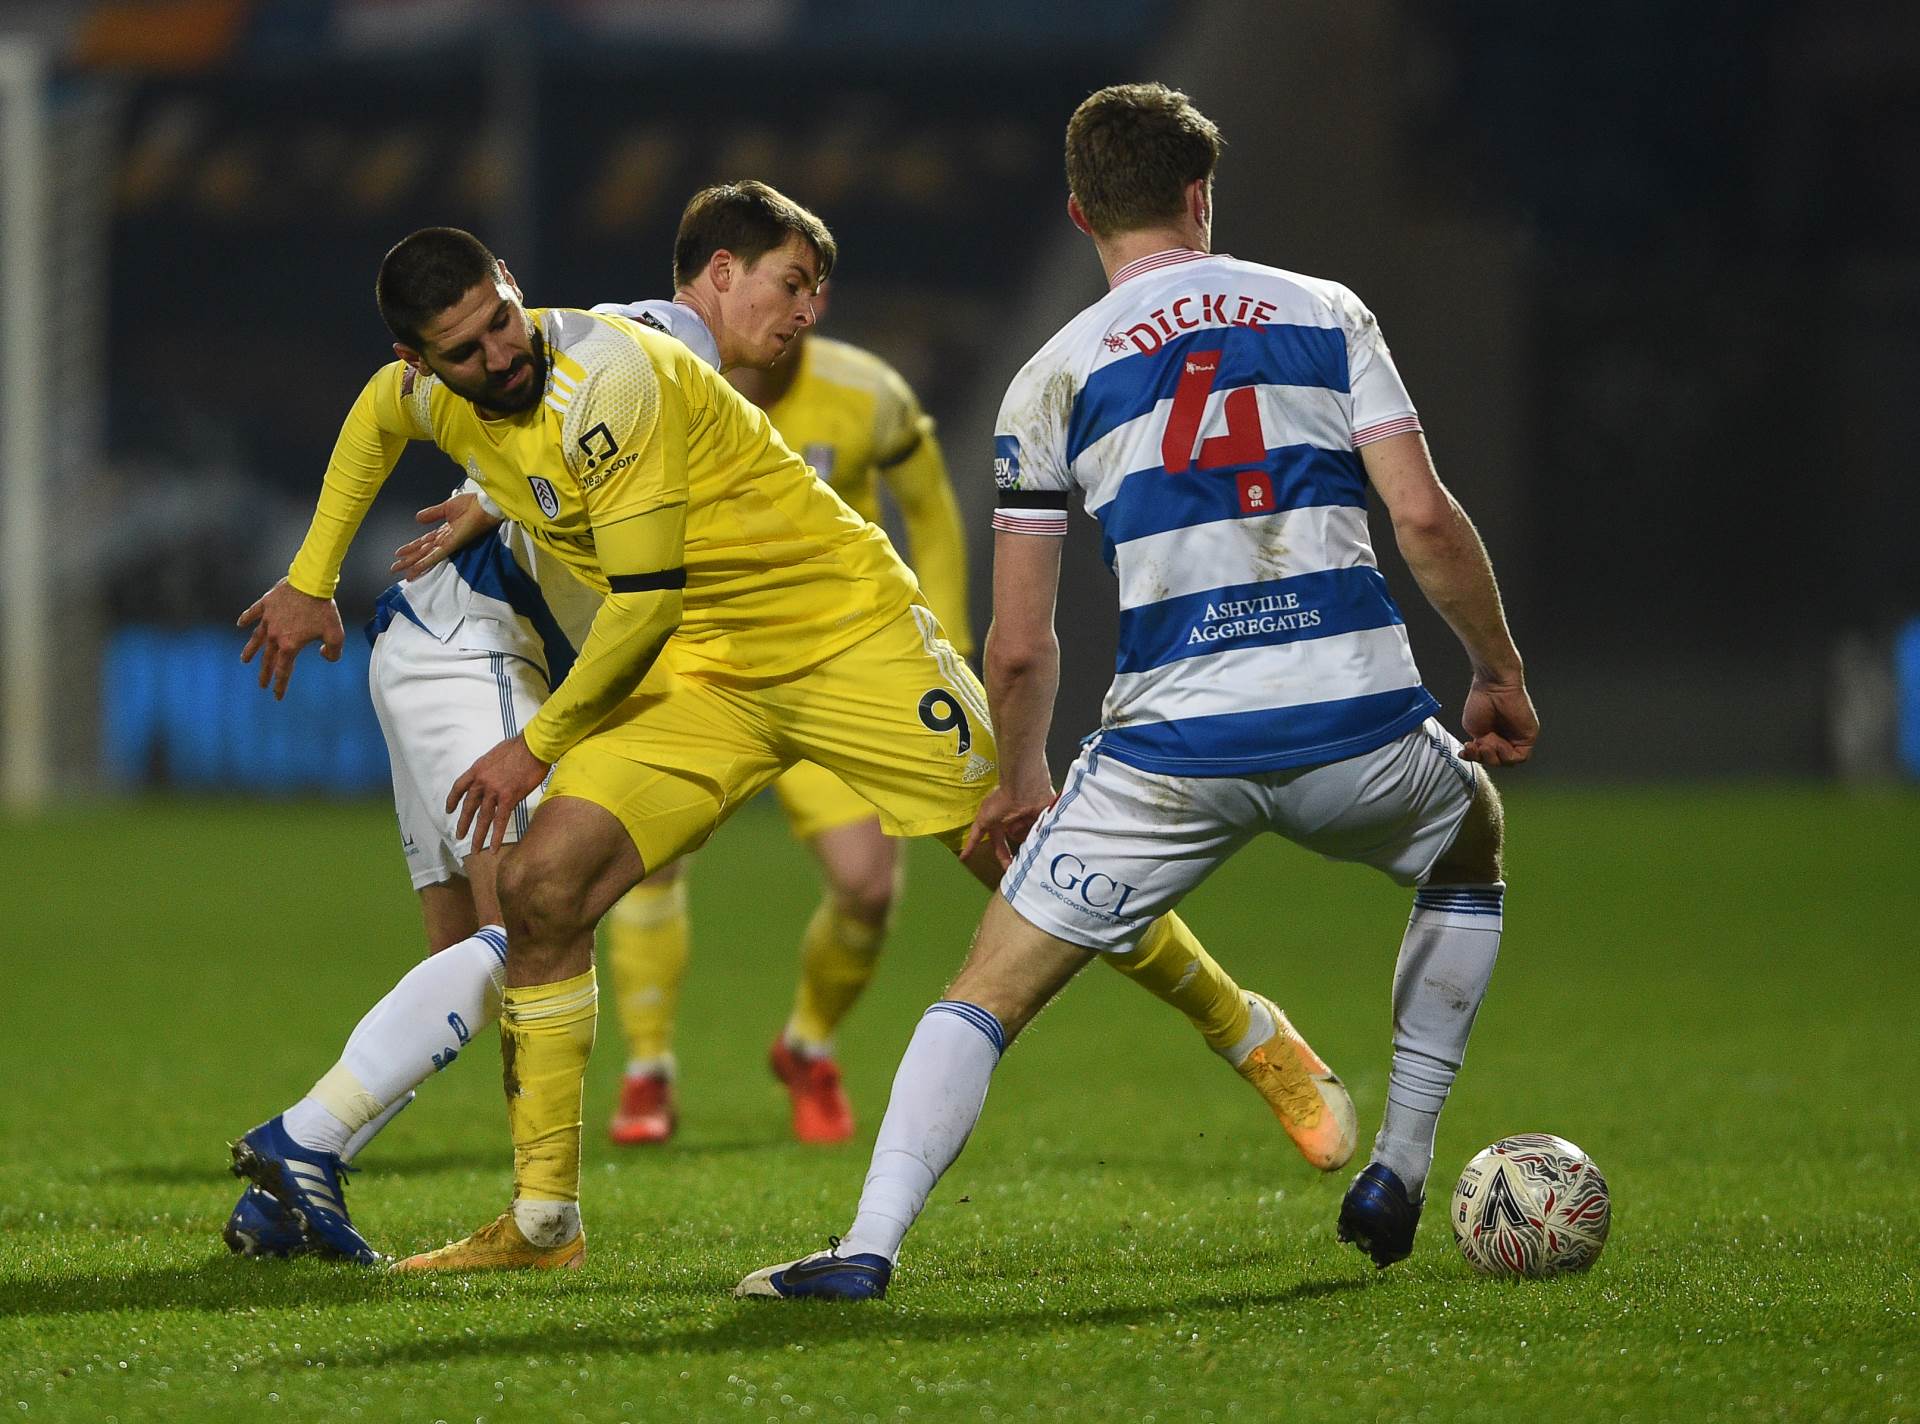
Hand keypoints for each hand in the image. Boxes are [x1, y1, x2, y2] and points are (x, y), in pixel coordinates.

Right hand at [237, 578, 343, 699]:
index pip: (283, 670)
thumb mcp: (336, 635)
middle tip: (262, 684)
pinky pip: (253, 613)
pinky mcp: (266, 604)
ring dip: (250, 650)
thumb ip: (333, 652)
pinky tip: (240, 624)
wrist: (311, 583)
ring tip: (244, 660)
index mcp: (290, 645)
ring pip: (256, 638)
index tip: (277, 696)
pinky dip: (246, 618)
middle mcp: (275, 635)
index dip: (280, 685)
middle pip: (268, 658)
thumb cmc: (324, 609)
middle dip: (265, 673)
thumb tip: (323, 656)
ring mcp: (268, 619)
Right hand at [390, 492, 501, 580]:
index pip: (424, 542)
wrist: (485, 504)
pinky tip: (417, 568)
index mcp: (445, 531)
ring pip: (427, 556)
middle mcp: (446, 540)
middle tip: (394, 569)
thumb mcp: (446, 507)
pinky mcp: (454, 544)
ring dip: (414, 565)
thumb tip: (417, 518)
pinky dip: (426, 562)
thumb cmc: (472, 504)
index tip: (399, 554)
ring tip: (404, 574)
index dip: (411, 548)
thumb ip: (432, 513)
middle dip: (408, 560)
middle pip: (423, 552)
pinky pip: (437, 554)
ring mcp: (450, 543)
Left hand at [448, 733, 550, 853]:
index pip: (459, 787)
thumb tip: (494, 774)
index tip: (449, 809)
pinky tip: (493, 848)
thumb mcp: (496, 753)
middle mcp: (482, 782)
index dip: (453, 799)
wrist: (533, 746)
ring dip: (477, 835)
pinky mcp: (508, 798)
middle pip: (469, 806)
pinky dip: (495, 836)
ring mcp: (494, 791)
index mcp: (477, 769)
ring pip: (483, 818)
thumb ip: (491, 767)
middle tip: (459, 835)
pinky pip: (500, 821)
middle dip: (463, 823)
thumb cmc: (519, 746)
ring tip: (474, 849)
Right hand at [962, 779, 1055, 868]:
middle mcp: (1015, 823)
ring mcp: (1029, 822)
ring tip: (1023, 817)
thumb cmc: (1001, 799)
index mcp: (1000, 824)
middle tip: (1017, 848)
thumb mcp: (983, 819)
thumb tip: (962, 857)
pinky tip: (1033, 817)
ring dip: (1024, 830)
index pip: (1000, 846)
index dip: (1001, 858)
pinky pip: (1041, 833)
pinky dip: (1037, 826)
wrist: (1023, 787)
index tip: (1005, 871)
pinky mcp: (1044, 820)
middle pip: (1016, 842)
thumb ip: (974, 837)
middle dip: (1017, 844)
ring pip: (1028, 838)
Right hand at [1458, 675, 1537, 766]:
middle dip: (1484, 758)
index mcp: (1493, 736)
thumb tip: (1481, 754)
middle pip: (1498, 761)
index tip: (1466, 751)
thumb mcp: (1474, 730)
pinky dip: (1507, 755)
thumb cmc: (1481, 701)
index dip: (1476, 758)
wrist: (1493, 686)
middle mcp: (1506, 737)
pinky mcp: (1528, 737)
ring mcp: (1517, 738)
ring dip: (1494, 757)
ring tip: (1485, 744)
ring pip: (1508, 761)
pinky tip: (1496, 744)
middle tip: (1477, 747)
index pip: (1487, 756)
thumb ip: (1478, 746)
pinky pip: (1520, 756)